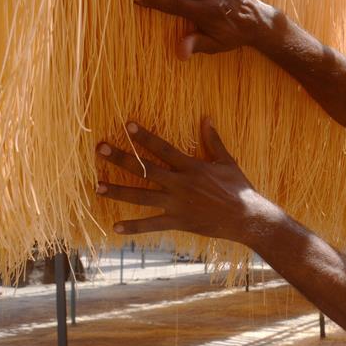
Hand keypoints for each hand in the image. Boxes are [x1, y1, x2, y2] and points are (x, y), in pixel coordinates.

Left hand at [95, 118, 262, 241]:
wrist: (248, 218)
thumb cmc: (240, 188)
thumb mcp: (228, 162)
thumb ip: (214, 141)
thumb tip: (206, 118)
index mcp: (191, 167)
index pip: (163, 148)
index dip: (145, 137)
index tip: (128, 125)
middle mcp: (180, 184)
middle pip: (144, 169)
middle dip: (121, 159)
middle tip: (100, 149)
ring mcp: (177, 204)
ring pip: (141, 196)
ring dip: (118, 191)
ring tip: (97, 186)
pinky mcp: (178, 221)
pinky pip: (152, 225)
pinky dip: (134, 227)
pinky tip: (115, 227)